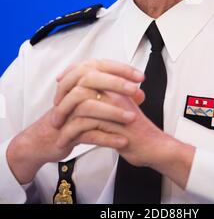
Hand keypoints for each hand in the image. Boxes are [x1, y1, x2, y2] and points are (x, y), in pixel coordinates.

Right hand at [6, 59, 144, 184]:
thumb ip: (115, 95)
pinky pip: (87, 133)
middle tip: (135, 91)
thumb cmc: (73, 116)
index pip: (100, 66)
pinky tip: (122, 141)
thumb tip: (139, 94)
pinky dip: (106, 137)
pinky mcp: (66, 132)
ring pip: (89, 106)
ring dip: (112, 112)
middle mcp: (71, 92)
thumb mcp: (94, 100)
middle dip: (116, 84)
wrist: (46, 138)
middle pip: (91, 79)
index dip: (121, 69)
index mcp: (78, 80)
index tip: (140, 76)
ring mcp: (67, 112)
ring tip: (131, 118)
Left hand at [55, 89, 194, 189]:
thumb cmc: (134, 130)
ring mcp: (116, 109)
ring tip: (57, 131)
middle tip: (55, 113)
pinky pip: (87, 126)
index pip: (89, 72)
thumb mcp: (119, 108)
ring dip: (66, 118)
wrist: (153, 146)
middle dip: (64, 99)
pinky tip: (65, 142)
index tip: (59, 88)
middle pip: (83, 84)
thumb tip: (85, 94)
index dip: (71, 77)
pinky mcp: (115, 127)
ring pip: (82, 105)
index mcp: (117, 87)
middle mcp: (116, 94)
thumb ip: (106, 98)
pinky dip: (72, 134)